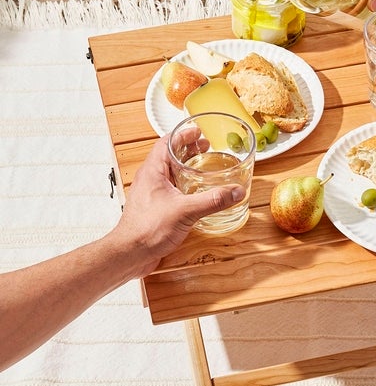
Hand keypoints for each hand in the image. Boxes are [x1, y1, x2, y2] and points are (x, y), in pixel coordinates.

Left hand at [111, 134, 245, 274]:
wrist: (130, 253)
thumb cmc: (147, 229)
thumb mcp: (186, 211)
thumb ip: (213, 200)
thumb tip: (235, 191)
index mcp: (153, 171)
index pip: (167, 143)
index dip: (183, 135)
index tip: (198, 131)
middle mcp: (150, 179)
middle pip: (169, 156)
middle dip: (188, 149)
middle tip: (205, 147)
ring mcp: (151, 193)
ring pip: (170, 172)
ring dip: (186, 167)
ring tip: (203, 166)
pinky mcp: (155, 207)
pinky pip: (171, 189)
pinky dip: (184, 184)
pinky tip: (196, 192)